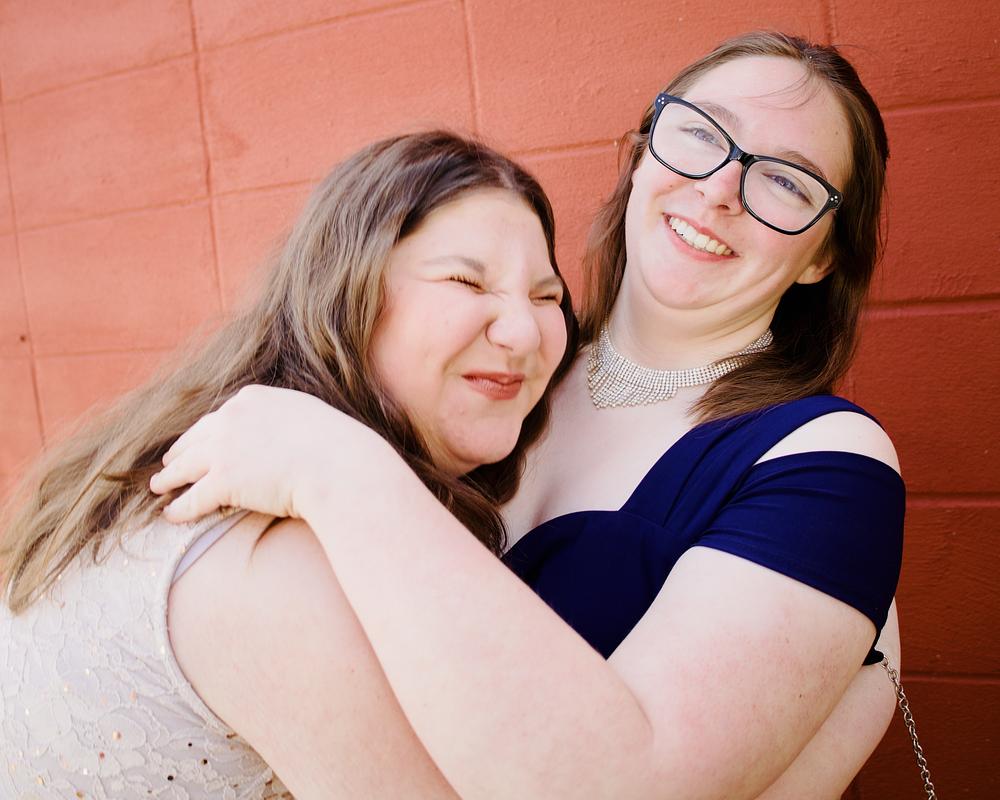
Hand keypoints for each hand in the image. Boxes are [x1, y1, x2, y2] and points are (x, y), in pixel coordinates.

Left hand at [150, 385, 383, 522]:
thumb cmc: (336, 446)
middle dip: (180, 453)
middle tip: (168, 465)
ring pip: (185, 467)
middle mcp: (231, 418)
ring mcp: (224, 449)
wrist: (339, 465)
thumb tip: (283, 433)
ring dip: (169, 479)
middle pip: (195, 439)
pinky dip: (179, 508)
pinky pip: (192, 498)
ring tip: (159, 487)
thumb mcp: (307, 416)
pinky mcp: (224, 481)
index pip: (218, 418)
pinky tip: (171, 514)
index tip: (196, 443)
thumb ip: (284, 419)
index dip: (204, 434)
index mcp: (252, 399)